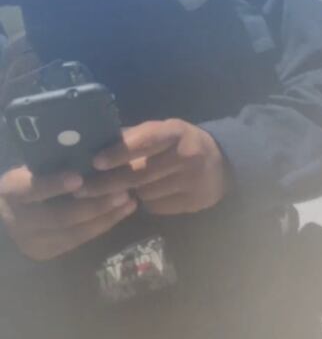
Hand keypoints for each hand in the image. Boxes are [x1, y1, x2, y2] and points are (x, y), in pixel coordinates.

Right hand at [0, 167, 135, 260]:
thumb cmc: (31, 178)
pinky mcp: (48, 252)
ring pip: (74, 231)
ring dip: (106, 215)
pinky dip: (105, 224)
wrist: (9, 213)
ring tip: (130, 200)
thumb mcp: (35, 167)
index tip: (78, 178)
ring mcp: (33, 240)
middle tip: (123, 191)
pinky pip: (81, 239)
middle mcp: (19, 220)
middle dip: (94, 205)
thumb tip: (92, 142)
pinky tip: (125, 210)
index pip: (31, 189)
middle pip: (59, 217)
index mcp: (12, 191)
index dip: (54, 185)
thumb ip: (56, 161)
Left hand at [76, 119, 227, 215]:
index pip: (146, 141)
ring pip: (145, 193)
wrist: (222, 164)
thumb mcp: (163, 131)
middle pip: (140, 173)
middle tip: (82, 189)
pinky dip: (145, 203)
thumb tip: (94, 143)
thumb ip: (133, 137)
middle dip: (108, 182)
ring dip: (127, 193)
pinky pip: (157, 206)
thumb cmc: (181, 144)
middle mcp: (188, 156)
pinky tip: (145, 196)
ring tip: (116, 190)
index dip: (119, 152)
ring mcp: (193, 181)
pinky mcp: (194, 201)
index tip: (95, 162)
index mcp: (177, 132)